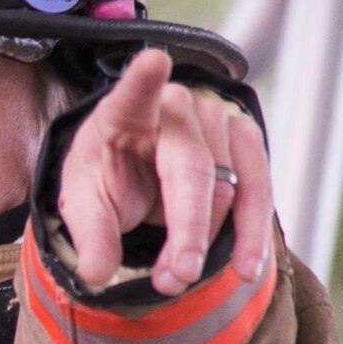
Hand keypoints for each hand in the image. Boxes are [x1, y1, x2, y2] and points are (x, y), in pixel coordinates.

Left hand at [56, 48, 273, 294]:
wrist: (134, 167)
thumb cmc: (107, 178)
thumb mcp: (85, 205)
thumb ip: (91, 236)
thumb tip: (97, 275)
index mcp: (125, 111)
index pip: (133, 93)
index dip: (143, 79)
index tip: (153, 62)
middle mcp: (177, 107)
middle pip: (193, 167)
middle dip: (188, 229)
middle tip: (176, 277)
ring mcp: (218, 121)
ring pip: (228, 186)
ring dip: (209, 240)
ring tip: (181, 281)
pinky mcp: (245, 144)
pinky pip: (257, 191)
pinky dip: (251, 234)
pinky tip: (244, 268)